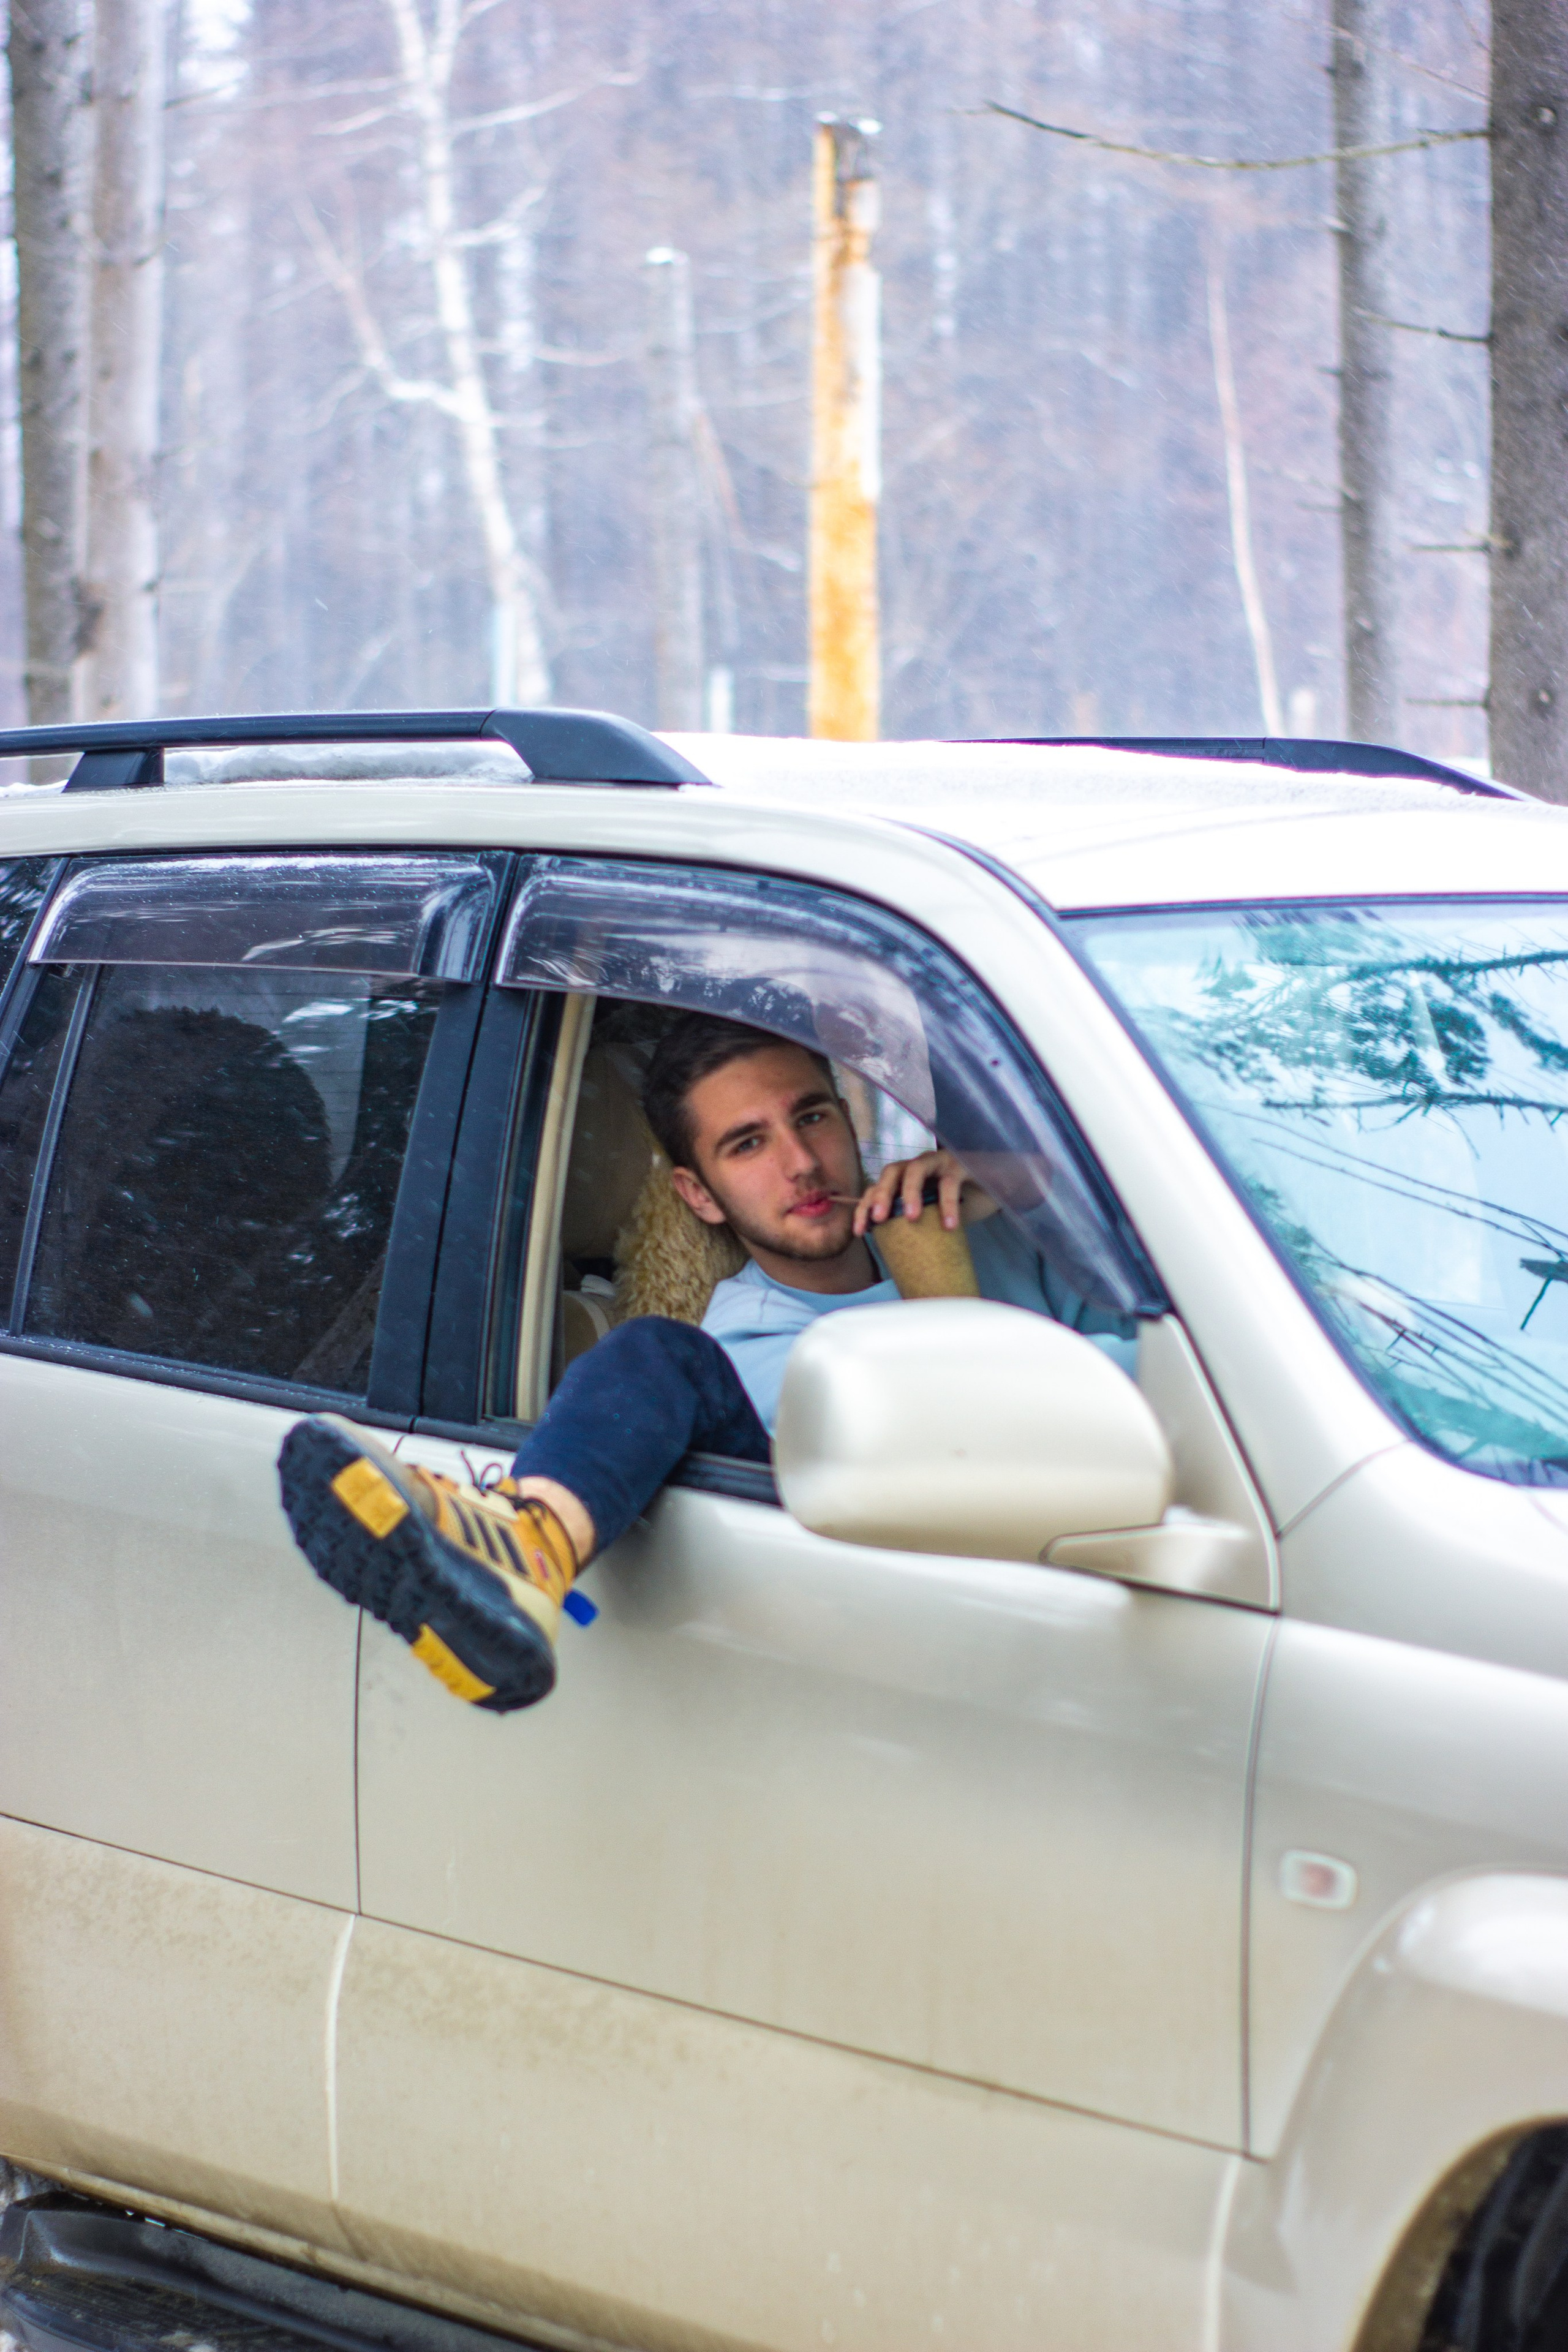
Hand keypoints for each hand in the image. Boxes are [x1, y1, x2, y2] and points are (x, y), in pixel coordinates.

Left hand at [850, 1148, 993, 1236]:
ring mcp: (939, 1161)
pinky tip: (949, 1224)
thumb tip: (899, 1256)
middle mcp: (919, 1166)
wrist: (1000, 1185)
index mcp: (907, 1179)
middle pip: (892, 1172)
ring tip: (910, 1218)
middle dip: (882, 1194)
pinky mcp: (961, 1164)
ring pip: (916, 1169)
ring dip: (910, 1192)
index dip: (865, 1207)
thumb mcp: (934, 1217)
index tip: (860, 1231)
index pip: (877, 1187)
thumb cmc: (963, 1202)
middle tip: (879, 1219)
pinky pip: (950, 1182)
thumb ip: (918, 1226)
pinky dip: (947, 1202)